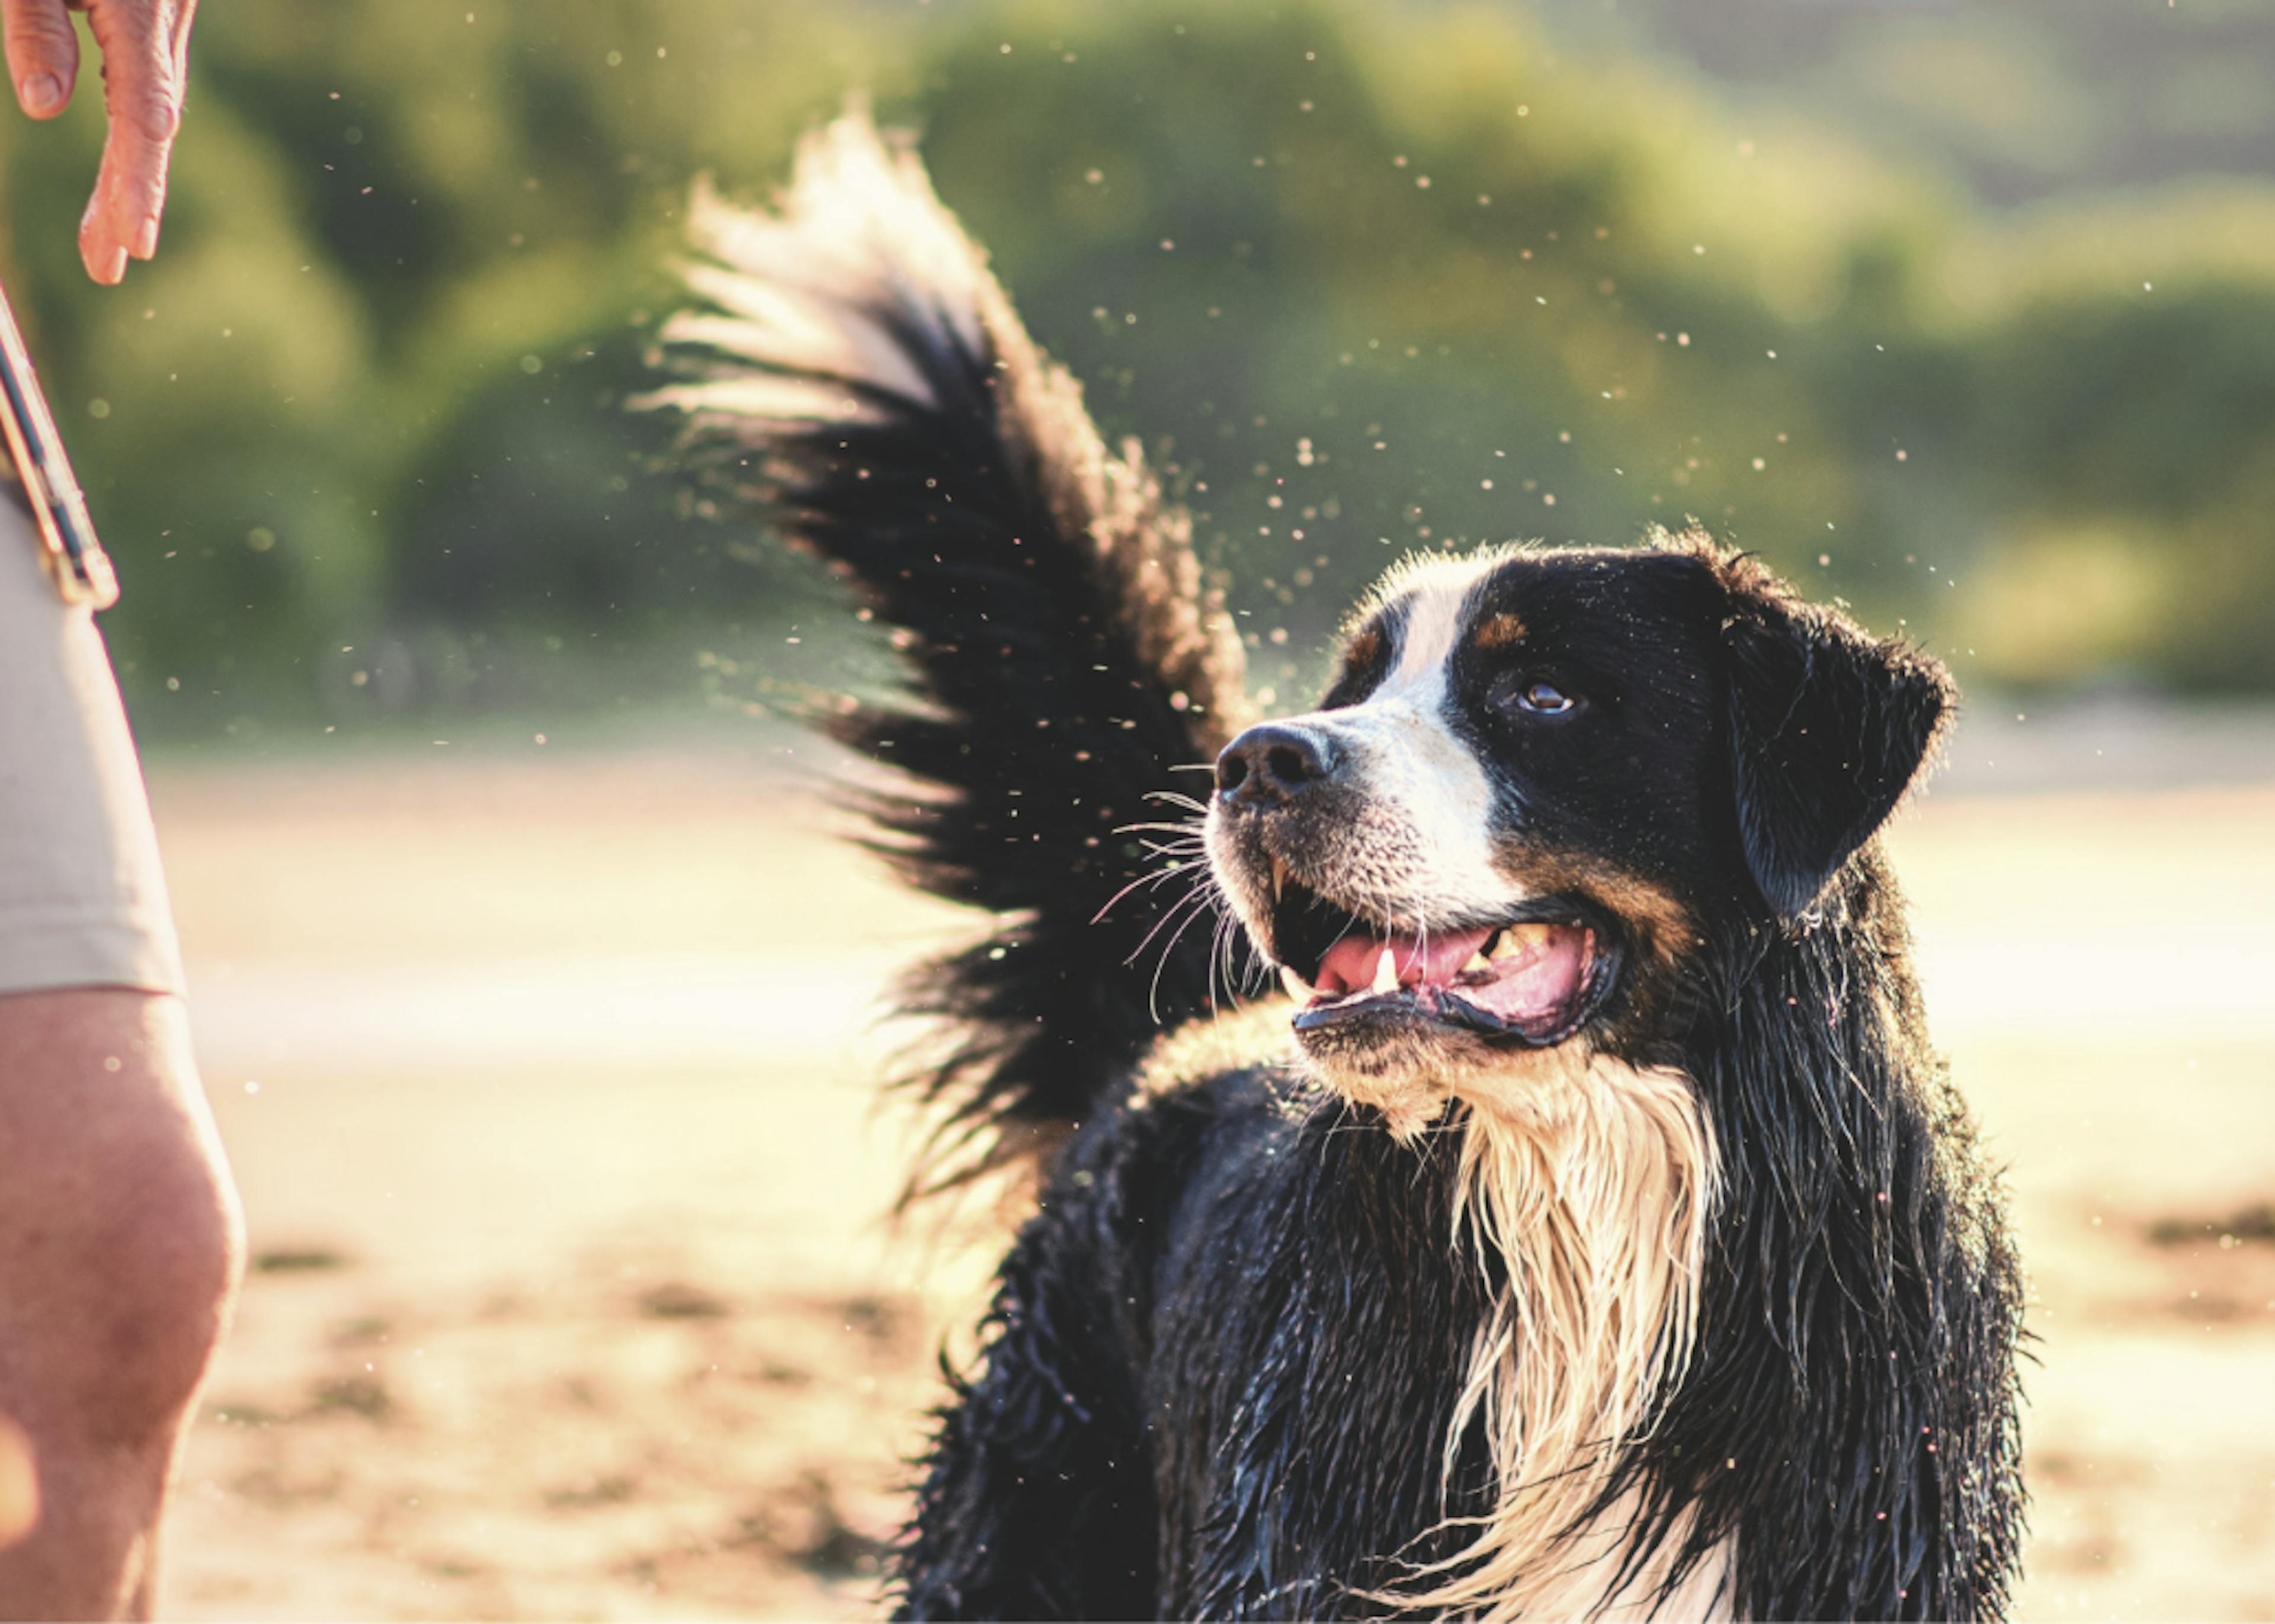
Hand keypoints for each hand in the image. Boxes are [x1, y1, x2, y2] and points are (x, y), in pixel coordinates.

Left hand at [1, 0, 196, 284]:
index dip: (137, 177)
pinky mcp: (152, 14)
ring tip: (107, 245)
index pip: (143, 110)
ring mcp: (164, 18)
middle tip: (111, 268)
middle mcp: (162, 19)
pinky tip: (123, 176)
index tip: (134, 239)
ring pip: (152, 112)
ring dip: (130, 180)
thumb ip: (35, 23)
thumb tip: (48, 108)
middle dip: (131, 199)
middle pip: (153, 125)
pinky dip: (135, 139)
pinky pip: (147, 87)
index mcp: (134, 5)